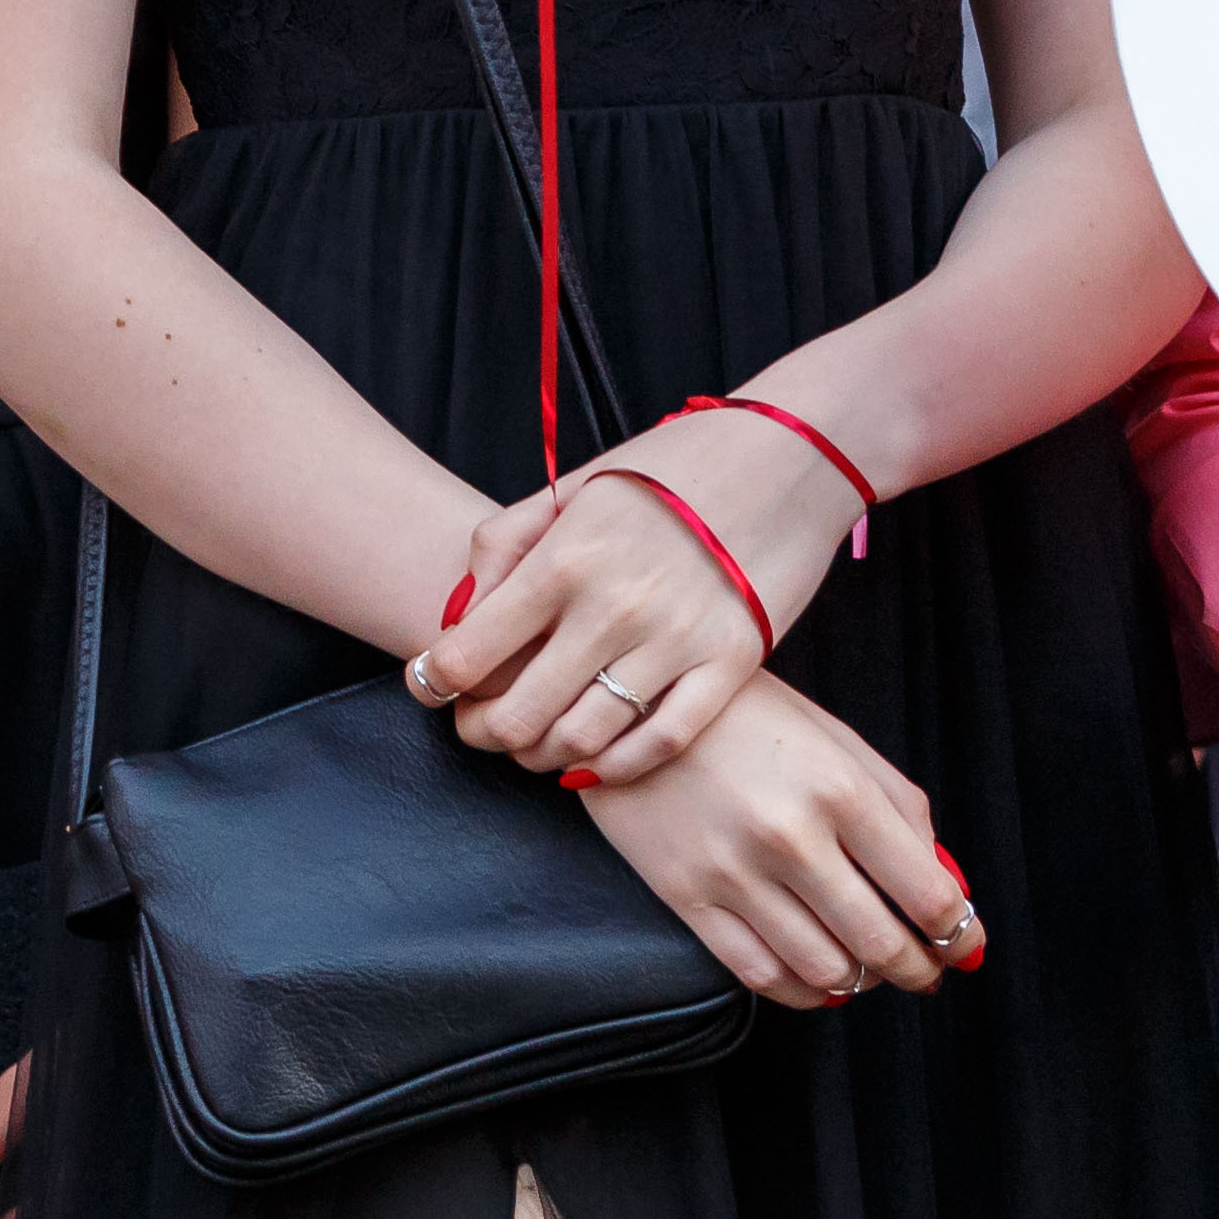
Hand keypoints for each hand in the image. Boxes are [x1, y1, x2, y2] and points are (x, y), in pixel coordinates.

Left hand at [435, 411, 856, 784]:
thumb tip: (461, 612)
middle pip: (515, 717)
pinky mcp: (729, 666)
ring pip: (581, 742)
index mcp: (564, 557)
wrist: (788, 453)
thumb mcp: (577, 486)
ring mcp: (675, 642)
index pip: (466, 654)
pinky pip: (658, 744)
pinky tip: (595, 757)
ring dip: (542, 756)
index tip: (430, 686)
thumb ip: (507, 544)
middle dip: (480, 733)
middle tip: (477, 727)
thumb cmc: (673, 466)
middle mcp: (613, 607)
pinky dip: (614, 765)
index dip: (432, 683)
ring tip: (534, 741)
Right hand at [575, 675, 983, 1011]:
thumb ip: (901, 810)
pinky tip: (819, 979)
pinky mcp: (687, 897)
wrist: (638, 702)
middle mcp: (791, 836)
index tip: (963, 944)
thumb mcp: (839, 741)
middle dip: (918, 970)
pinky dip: (803, 991)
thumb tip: (947, 885)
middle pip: (880, 943)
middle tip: (928, 973)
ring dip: (861, 983)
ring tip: (870, 971)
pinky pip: (760, 974)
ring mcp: (735, 872)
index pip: (926, 892)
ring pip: (824, 969)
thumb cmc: (754, 717)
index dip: (957, 932)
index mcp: (840, 788)